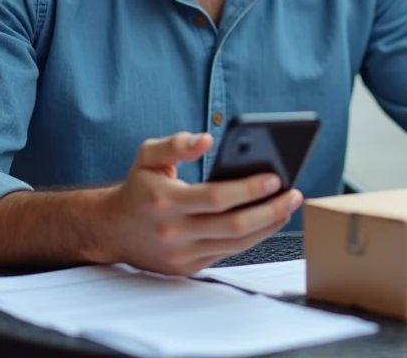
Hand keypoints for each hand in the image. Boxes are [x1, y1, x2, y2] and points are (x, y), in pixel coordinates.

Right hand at [99, 132, 302, 275]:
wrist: (113, 229)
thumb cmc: (138, 187)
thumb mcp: (148, 156)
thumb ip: (176, 144)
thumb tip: (206, 139)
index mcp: (164, 201)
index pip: (216, 197)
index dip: (248, 189)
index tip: (275, 177)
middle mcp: (173, 231)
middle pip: (233, 226)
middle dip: (270, 210)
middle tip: (293, 193)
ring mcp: (181, 254)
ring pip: (236, 244)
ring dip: (268, 226)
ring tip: (287, 206)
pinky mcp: (187, 268)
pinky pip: (228, 254)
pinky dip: (252, 238)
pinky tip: (267, 222)